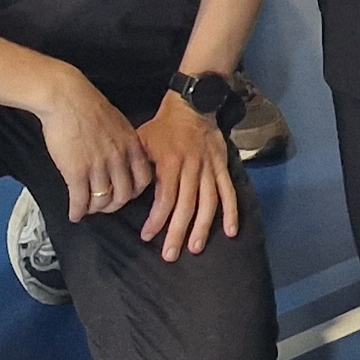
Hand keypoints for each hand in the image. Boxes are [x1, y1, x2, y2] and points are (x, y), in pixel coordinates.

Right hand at [33, 67, 150, 223]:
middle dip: (114, 205)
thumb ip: (123, 142)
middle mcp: (118, 159)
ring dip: (94, 209)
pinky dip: (77, 211)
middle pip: (123, 196)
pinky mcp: (76, 172)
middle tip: (104, 206)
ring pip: (102, 201)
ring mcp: (98, 167)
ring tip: (87, 208)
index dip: (134, 192)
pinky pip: (80, 201)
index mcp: (131, 145)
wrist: (65, 97)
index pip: (143, 180)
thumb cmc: (88, 105)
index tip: (125, 194)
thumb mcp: (118, 122)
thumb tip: (122, 157)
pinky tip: (74, 214)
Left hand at [135, 86, 242, 258]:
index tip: (147, 236)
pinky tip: (230, 231)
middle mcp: (192, 168)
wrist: (192, 104)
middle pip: (186, 205)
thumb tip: (128, 193)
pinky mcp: (222, 167)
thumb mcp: (142, 141)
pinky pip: (228, 192)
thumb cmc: (163, 126)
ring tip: (196, 248)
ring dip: (203, 227)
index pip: (165, 197)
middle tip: (170, 255)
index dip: (157, 219)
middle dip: (178, 232)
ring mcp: (210, 168)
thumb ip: (138, 167)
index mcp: (171, 162)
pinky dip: (231, 212)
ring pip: (208, 202)